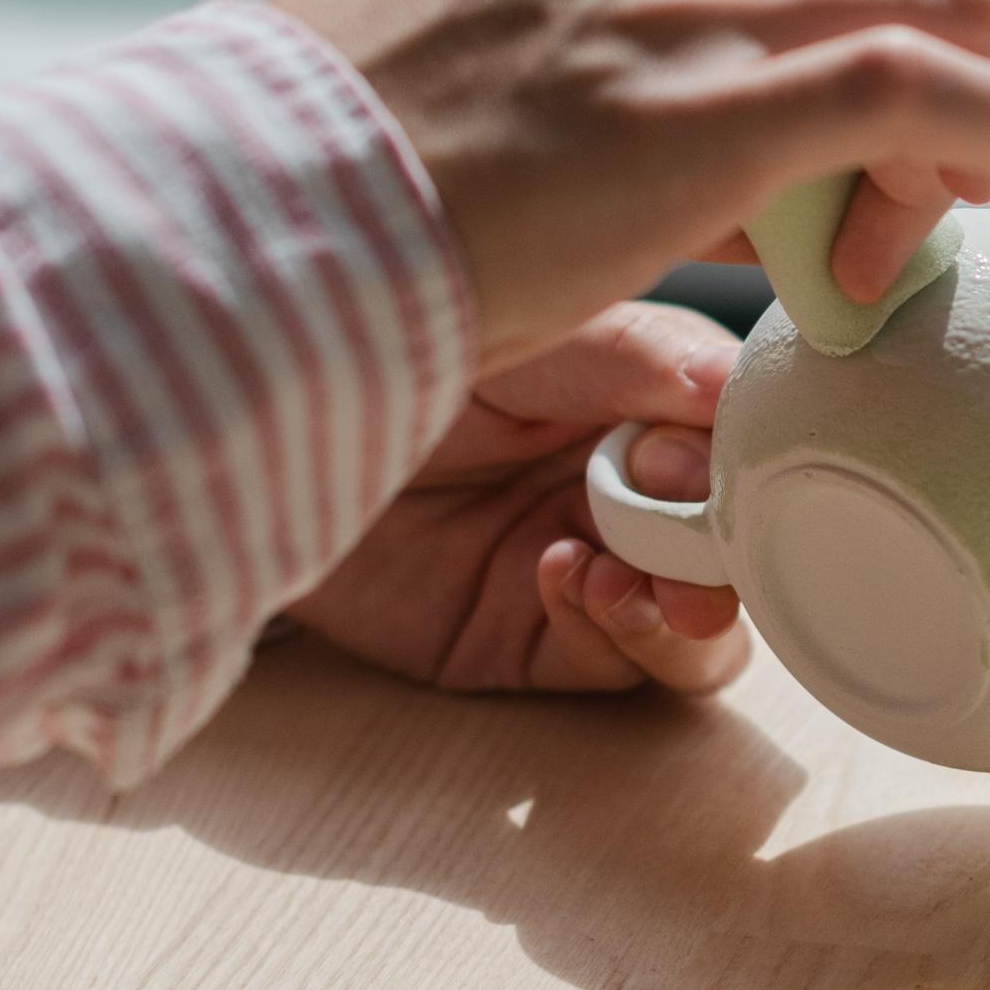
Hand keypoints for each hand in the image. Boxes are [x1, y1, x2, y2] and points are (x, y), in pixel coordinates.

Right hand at [276, 0, 989, 371]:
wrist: (292, 206)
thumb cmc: (393, 158)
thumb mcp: (537, 44)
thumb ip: (667, 71)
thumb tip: (783, 181)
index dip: (894, 37)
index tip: (897, 132)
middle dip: (952, 75)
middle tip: (952, 178)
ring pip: (938, 14)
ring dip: (984, 111)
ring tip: (979, 192)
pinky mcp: (726, 96)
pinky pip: (920, 84)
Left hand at [284, 301, 749, 694]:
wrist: (237, 430)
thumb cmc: (373, 343)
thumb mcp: (526, 326)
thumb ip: (639, 358)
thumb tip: (736, 395)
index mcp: (639, 395)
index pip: (742, 441)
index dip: (752, 461)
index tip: (725, 460)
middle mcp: (626, 487)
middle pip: (741, 546)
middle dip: (729, 553)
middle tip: (692, 539)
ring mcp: (589, 568)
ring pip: (705, 623)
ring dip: (693, 613)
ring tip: (639, 584)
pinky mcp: (535, 646)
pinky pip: (622, 664)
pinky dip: (620, 633)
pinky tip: (569, 579)